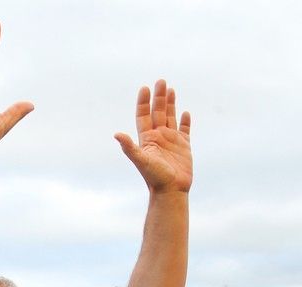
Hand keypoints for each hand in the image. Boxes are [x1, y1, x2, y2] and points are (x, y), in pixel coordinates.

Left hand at [115, 79, 192, 193]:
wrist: (171, 191)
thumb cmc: (155, 178)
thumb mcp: (141, 160)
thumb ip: (129, 147)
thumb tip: (116, 134)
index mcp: (147, 139)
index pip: (144, 116)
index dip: (143, 102)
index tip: (145, 88)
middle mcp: (158, 137)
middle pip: (157, 112)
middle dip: (158, 97)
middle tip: (160, 81)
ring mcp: (172, 141)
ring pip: (170, 117)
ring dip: (170, 104)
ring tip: (170, 89)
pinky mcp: (184, 146)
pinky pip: (185, 130)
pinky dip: (185, 121)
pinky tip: (185, 112)